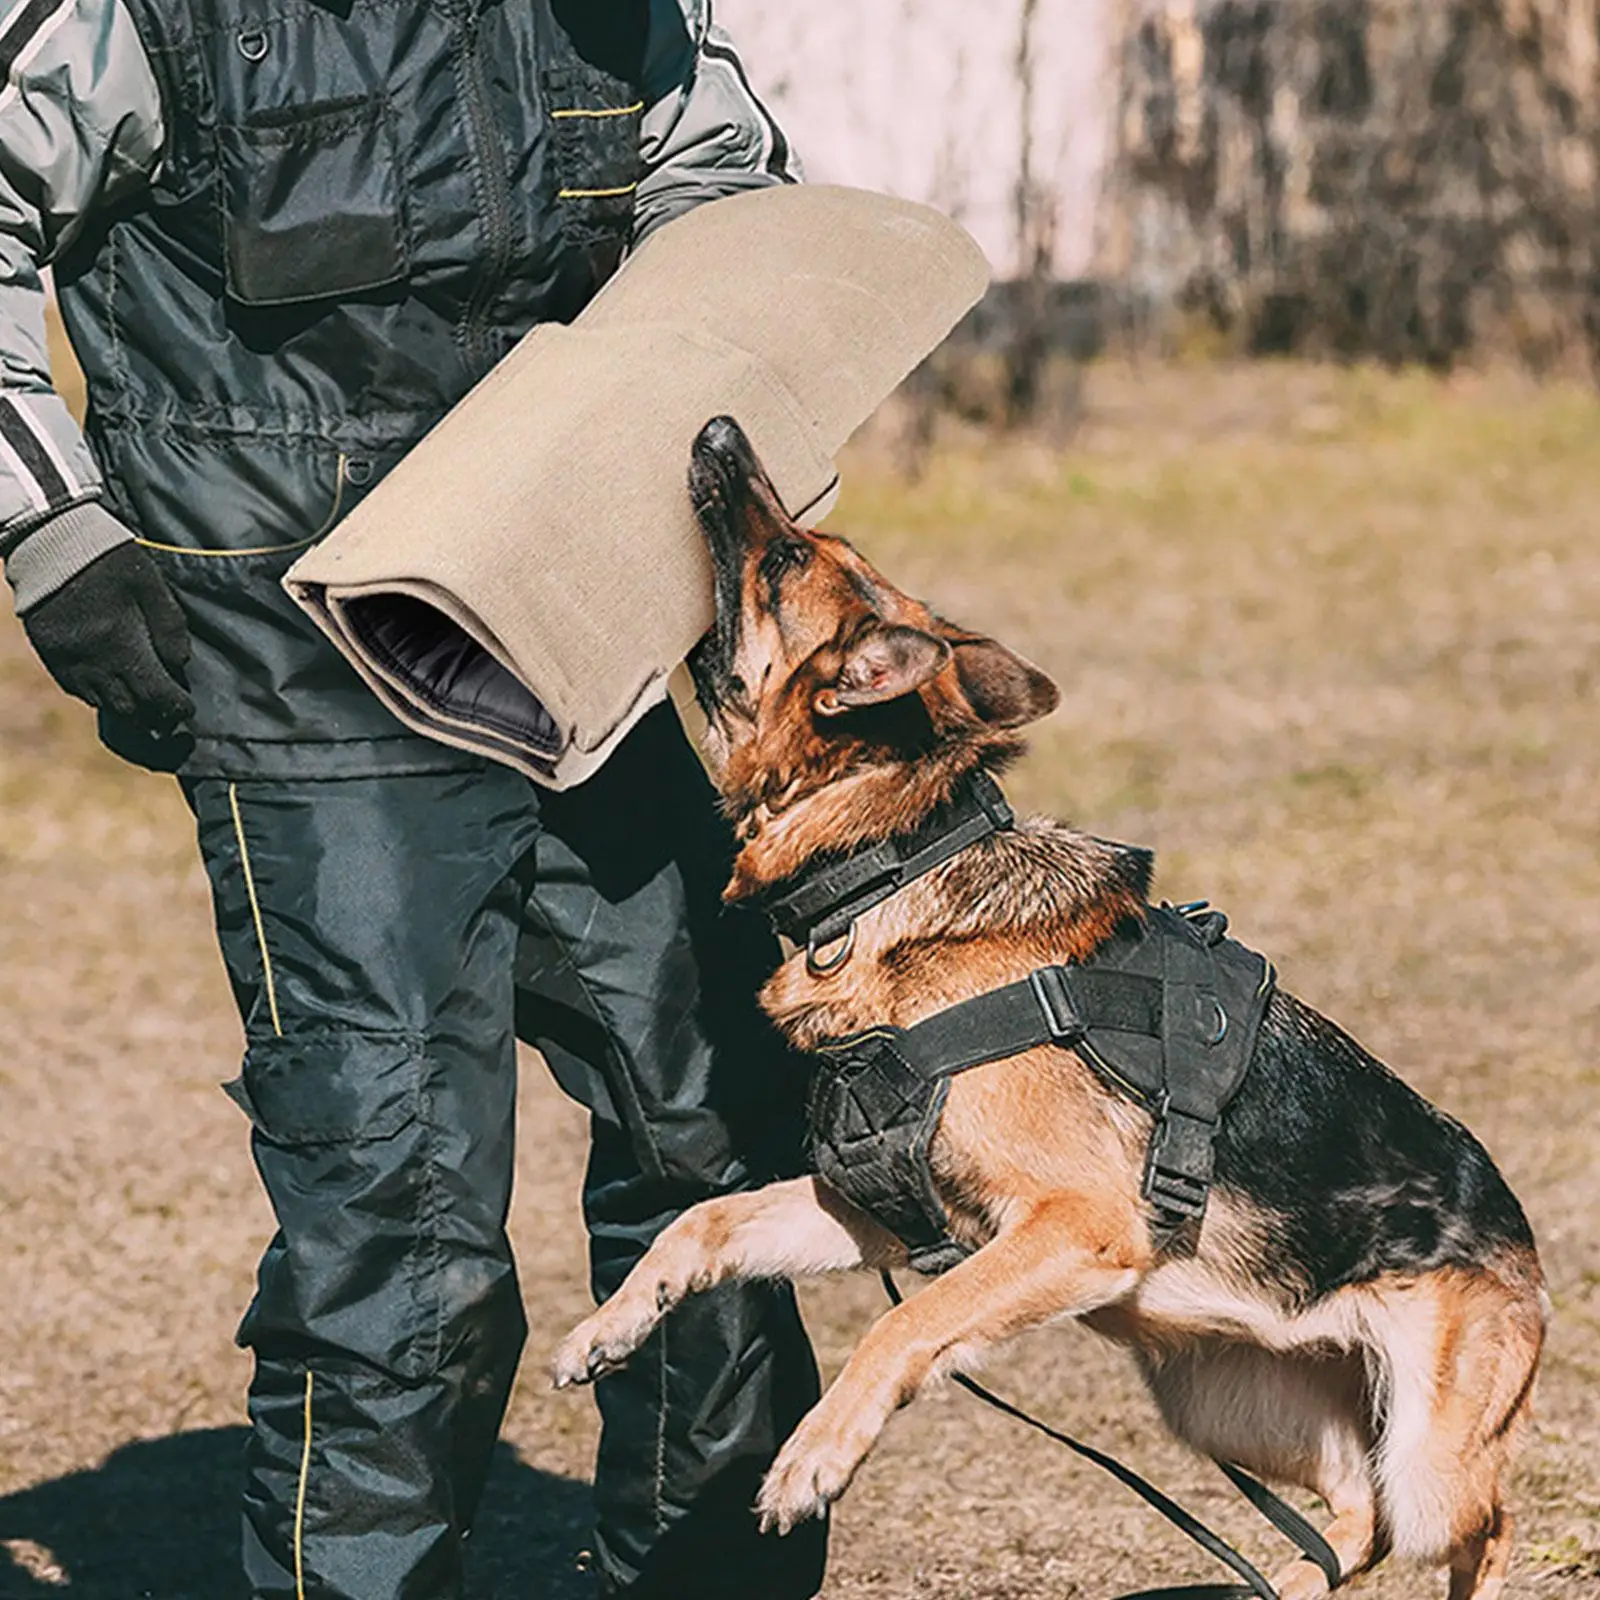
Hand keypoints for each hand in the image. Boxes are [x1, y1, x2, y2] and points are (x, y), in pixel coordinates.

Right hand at [22, 540, 194, 769]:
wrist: (51, 540)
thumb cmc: (110, 559)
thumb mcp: (151, 585)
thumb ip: (170, 626)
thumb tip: (180, 664)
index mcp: (120, 641)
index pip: (154, 694)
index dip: (175, 706)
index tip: (187, 708)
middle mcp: (91, 659)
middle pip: (129, 707)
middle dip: (152, 711)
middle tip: (167, 704)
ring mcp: (67, 660)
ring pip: (102, 703)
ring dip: (126, 704)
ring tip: (143, 695)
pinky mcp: (50, 655)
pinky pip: (77, 689)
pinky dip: (99, 693)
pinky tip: (112, 681)